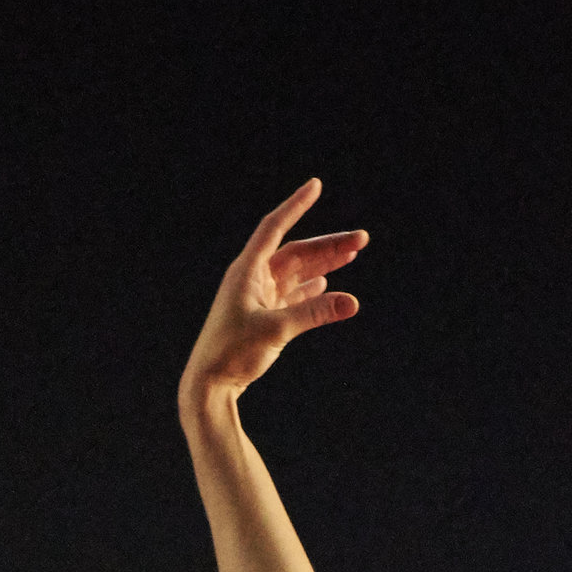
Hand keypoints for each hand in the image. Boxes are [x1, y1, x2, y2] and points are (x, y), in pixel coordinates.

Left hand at [180, 180, 364, 413]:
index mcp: (247, 270)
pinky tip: (325, 283)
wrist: (209, 385)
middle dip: (328, 245)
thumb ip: (314, 314)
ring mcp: (258, 298)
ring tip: (353, 254)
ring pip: (297, 273)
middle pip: (296, 252)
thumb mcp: (276, 329)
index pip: (274, 228)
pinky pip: (291, 295)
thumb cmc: (232, 353)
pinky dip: (309, 289)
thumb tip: (352, 303)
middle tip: (361, 240)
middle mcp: (252, 279)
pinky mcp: (263, 317)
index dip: (295, 206)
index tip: (315, 186)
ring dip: (324, 263)